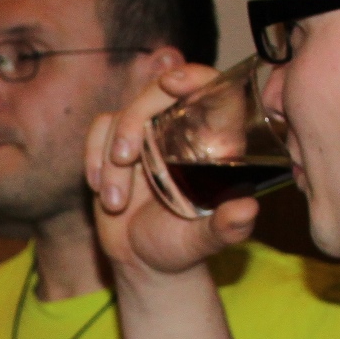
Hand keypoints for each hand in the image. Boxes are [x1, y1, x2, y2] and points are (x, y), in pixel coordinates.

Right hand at [85, 64, 260, 284]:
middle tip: (125, 158)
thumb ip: (227, 227)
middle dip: (134, 121)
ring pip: (122, 115)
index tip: (172, 83)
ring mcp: (148, 134)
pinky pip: (100, 129)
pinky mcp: (117, 142)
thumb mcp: (204, 241)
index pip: (211, 89)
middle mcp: (180, 130)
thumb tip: (246, 209)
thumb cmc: (181, 247)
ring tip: (115, 202)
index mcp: (213, 142)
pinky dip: (93, 157)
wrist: (144, 262)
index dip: (194, 76)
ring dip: (110, 158)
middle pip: (156, 92)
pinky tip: (100, 190)